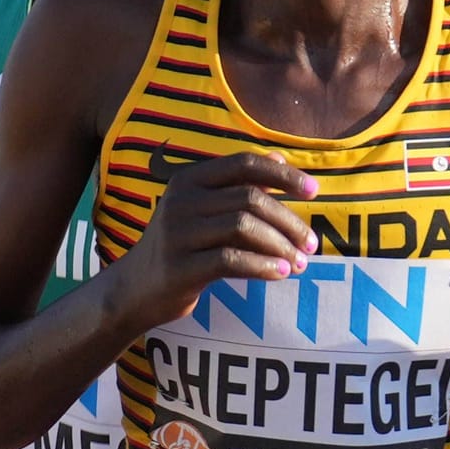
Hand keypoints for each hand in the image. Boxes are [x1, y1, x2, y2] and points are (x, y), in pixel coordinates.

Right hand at [110, 151, 316, 329]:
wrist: (135, 289)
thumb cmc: (183, 245)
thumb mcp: (206, 209)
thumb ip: (241, 185)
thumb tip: (281, 159)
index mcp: (189, 178)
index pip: (244, 163)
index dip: (283, 174)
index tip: (314, 191)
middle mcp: (179, 200)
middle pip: (251, 199)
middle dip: (289, 221)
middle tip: (311, 243)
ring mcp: (176, 233)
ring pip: (244, 227)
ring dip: (280, 245)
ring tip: (299, 263)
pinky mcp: (178, 267)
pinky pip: (231, 260)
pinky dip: (262, 266)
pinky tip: (280, 273)